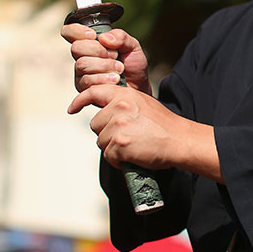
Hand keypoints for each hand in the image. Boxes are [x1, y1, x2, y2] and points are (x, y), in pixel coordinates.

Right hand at [61, 24, 150, 95]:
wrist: (138, 87)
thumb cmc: (133, 65)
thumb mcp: (132, 46)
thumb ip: (121, 37)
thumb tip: (103, 37)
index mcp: (91, 42)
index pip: (70, 32)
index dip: (77, 31)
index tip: (93, 35)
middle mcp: (83, 56)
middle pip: (76, 48)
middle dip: (98, 50)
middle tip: (115, 55)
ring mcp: (81, 72)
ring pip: (82, 64)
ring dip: (104, 66)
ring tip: (119, 69)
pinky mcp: (83, 88)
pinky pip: (87, 80)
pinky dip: (104, 78)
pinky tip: (115, 80)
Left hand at [68, 83, 221, 182]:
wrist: (180, 140)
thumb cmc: (165, 126)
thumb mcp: (143, 104)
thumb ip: (123, 104)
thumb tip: (106, 113)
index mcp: (125, 95)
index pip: (94, 92)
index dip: (80, 101)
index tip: (72, 109)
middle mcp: (119, 108)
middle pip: (95, 124)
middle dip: (107, 133)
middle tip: (129, 136)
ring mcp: (118, 126)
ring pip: (101, 141)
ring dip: (113, 147)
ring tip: (134, 145)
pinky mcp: (119, 144)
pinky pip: (108, 155)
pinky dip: (119, 159)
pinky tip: (133, 154)